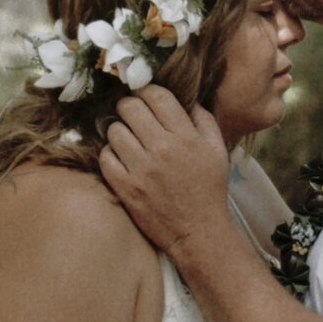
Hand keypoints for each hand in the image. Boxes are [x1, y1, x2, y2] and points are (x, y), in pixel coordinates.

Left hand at [100, 86, 234, 261]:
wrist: (198, 231)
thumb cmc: (209, 189)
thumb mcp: (217, 150)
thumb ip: (203, 119)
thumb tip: (184, 98)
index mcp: (186, 136)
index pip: (157, 96)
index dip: (146, 91)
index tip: (144, 96)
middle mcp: (162, 149)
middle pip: (130, 107)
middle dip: (129, 106)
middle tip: (132, 114)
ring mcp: (141, 169)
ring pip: (114, 130)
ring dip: (120, 131)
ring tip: (128, 139)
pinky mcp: (125, 187)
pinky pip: (105, 157)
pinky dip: (110, 154)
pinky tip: (121, 158)